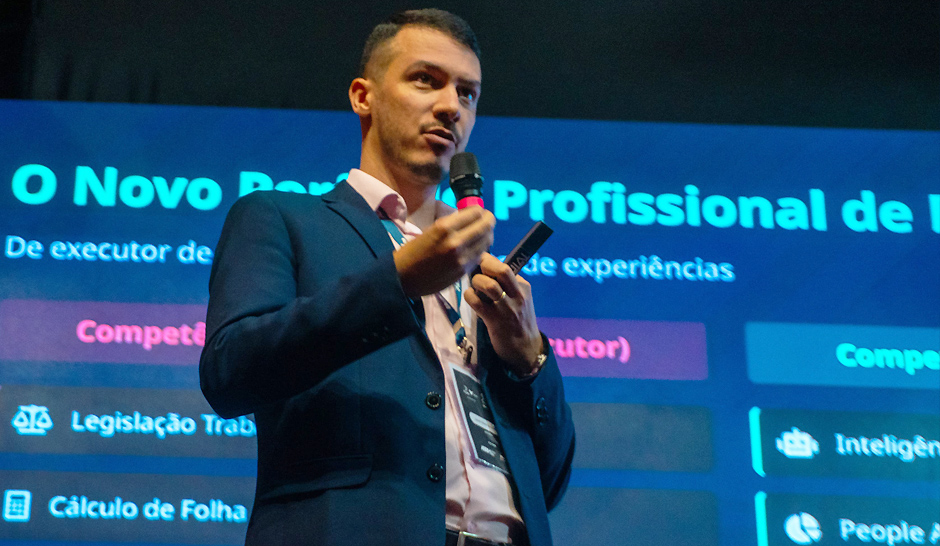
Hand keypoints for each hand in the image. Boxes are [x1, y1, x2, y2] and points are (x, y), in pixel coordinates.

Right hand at [393, 207, 494, 297]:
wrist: (403, 278)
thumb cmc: (413, 252)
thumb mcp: (431, 230)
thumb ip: (452, 224)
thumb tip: (470, 216)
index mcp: (444, 227)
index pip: (475, 213)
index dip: (479, 211)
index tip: (479, 212)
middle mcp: (455, 241)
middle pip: (486, 226)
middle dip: (488, 220)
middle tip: (487, 220)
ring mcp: (461, 258)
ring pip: (487, 241)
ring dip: (487, 235)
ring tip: (482, 233)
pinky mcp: (463, 271)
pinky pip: (480, 255)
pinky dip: (480, 249)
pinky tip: (475, 247)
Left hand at [464, 253, 543, 375]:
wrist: (524, 348)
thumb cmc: (517, 320)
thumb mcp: (519, 298)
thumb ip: (507, 284)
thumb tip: (484, 266)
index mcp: (523, 287)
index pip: (505, 266)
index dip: (488, 260)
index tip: (478, 261)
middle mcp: (517, 295)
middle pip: (502, 270)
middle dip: (484, 264)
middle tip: (474, 268)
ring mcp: (506, 308)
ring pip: (489, 285)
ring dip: (476, 282)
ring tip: (473, 286)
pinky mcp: (495, 320)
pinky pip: (477, 302)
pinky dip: (469, 296)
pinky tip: (470, 298)